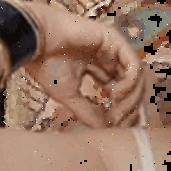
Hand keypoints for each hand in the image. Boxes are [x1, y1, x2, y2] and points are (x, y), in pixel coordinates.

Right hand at [22, 1, 147, 128]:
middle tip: (118, 121)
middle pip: (132, 86)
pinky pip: (133, 66)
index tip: (116, 126)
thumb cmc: (45, 64)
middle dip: (128, 107)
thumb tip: (105, 130)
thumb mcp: (69, 95)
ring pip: (136, 77)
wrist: (34, 41)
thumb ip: (89, 112)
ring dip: (130, 98)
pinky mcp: (114, 40)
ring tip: (115, 108)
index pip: (120, 91)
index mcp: (97, 67)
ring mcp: (113, 48)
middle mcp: (108, 57)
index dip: (122, 111)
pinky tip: (113, 93)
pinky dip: (128, 83)